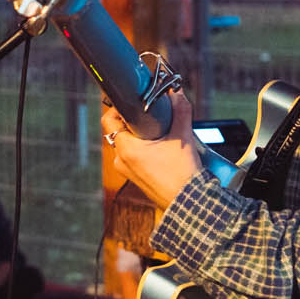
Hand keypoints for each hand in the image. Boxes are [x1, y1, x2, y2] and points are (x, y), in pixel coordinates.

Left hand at [101, 90, 208, 210]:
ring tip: (161, 133)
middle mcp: (121, 160)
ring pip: (128, 144)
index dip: (121, 106)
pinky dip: (145, 149)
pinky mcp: (136, 178)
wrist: (189, 204)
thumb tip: (177, 94)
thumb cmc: (183, 174)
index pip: (110, 119)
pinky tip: (162, 148)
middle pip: (120, 130)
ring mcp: (127, 171)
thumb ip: (180, 110)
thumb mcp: (183, 137)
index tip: (137, 102)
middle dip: (136, 120)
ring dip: (142, 136)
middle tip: (153, 116)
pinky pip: (134, 157)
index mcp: (126, 148)